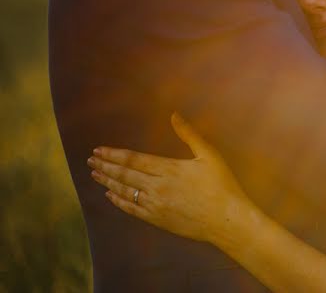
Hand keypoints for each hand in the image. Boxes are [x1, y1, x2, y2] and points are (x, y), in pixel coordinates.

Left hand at [88, 113, 252, 246]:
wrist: (226, 220)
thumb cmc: (222, 185)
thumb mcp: (209, 155)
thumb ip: (189, 134)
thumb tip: (174, 115)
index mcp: (169, 168)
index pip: (133, 160)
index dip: (114, 154)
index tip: (98, 150)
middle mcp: (158, 186)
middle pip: (124, 175)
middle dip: (106, 166)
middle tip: (90, 161)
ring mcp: (156, 204)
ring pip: (125, 191)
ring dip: (108, 182)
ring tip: (95, 175)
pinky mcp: (157, 219)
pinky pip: (132, 209)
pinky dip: (119, 201)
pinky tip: (111, 195)